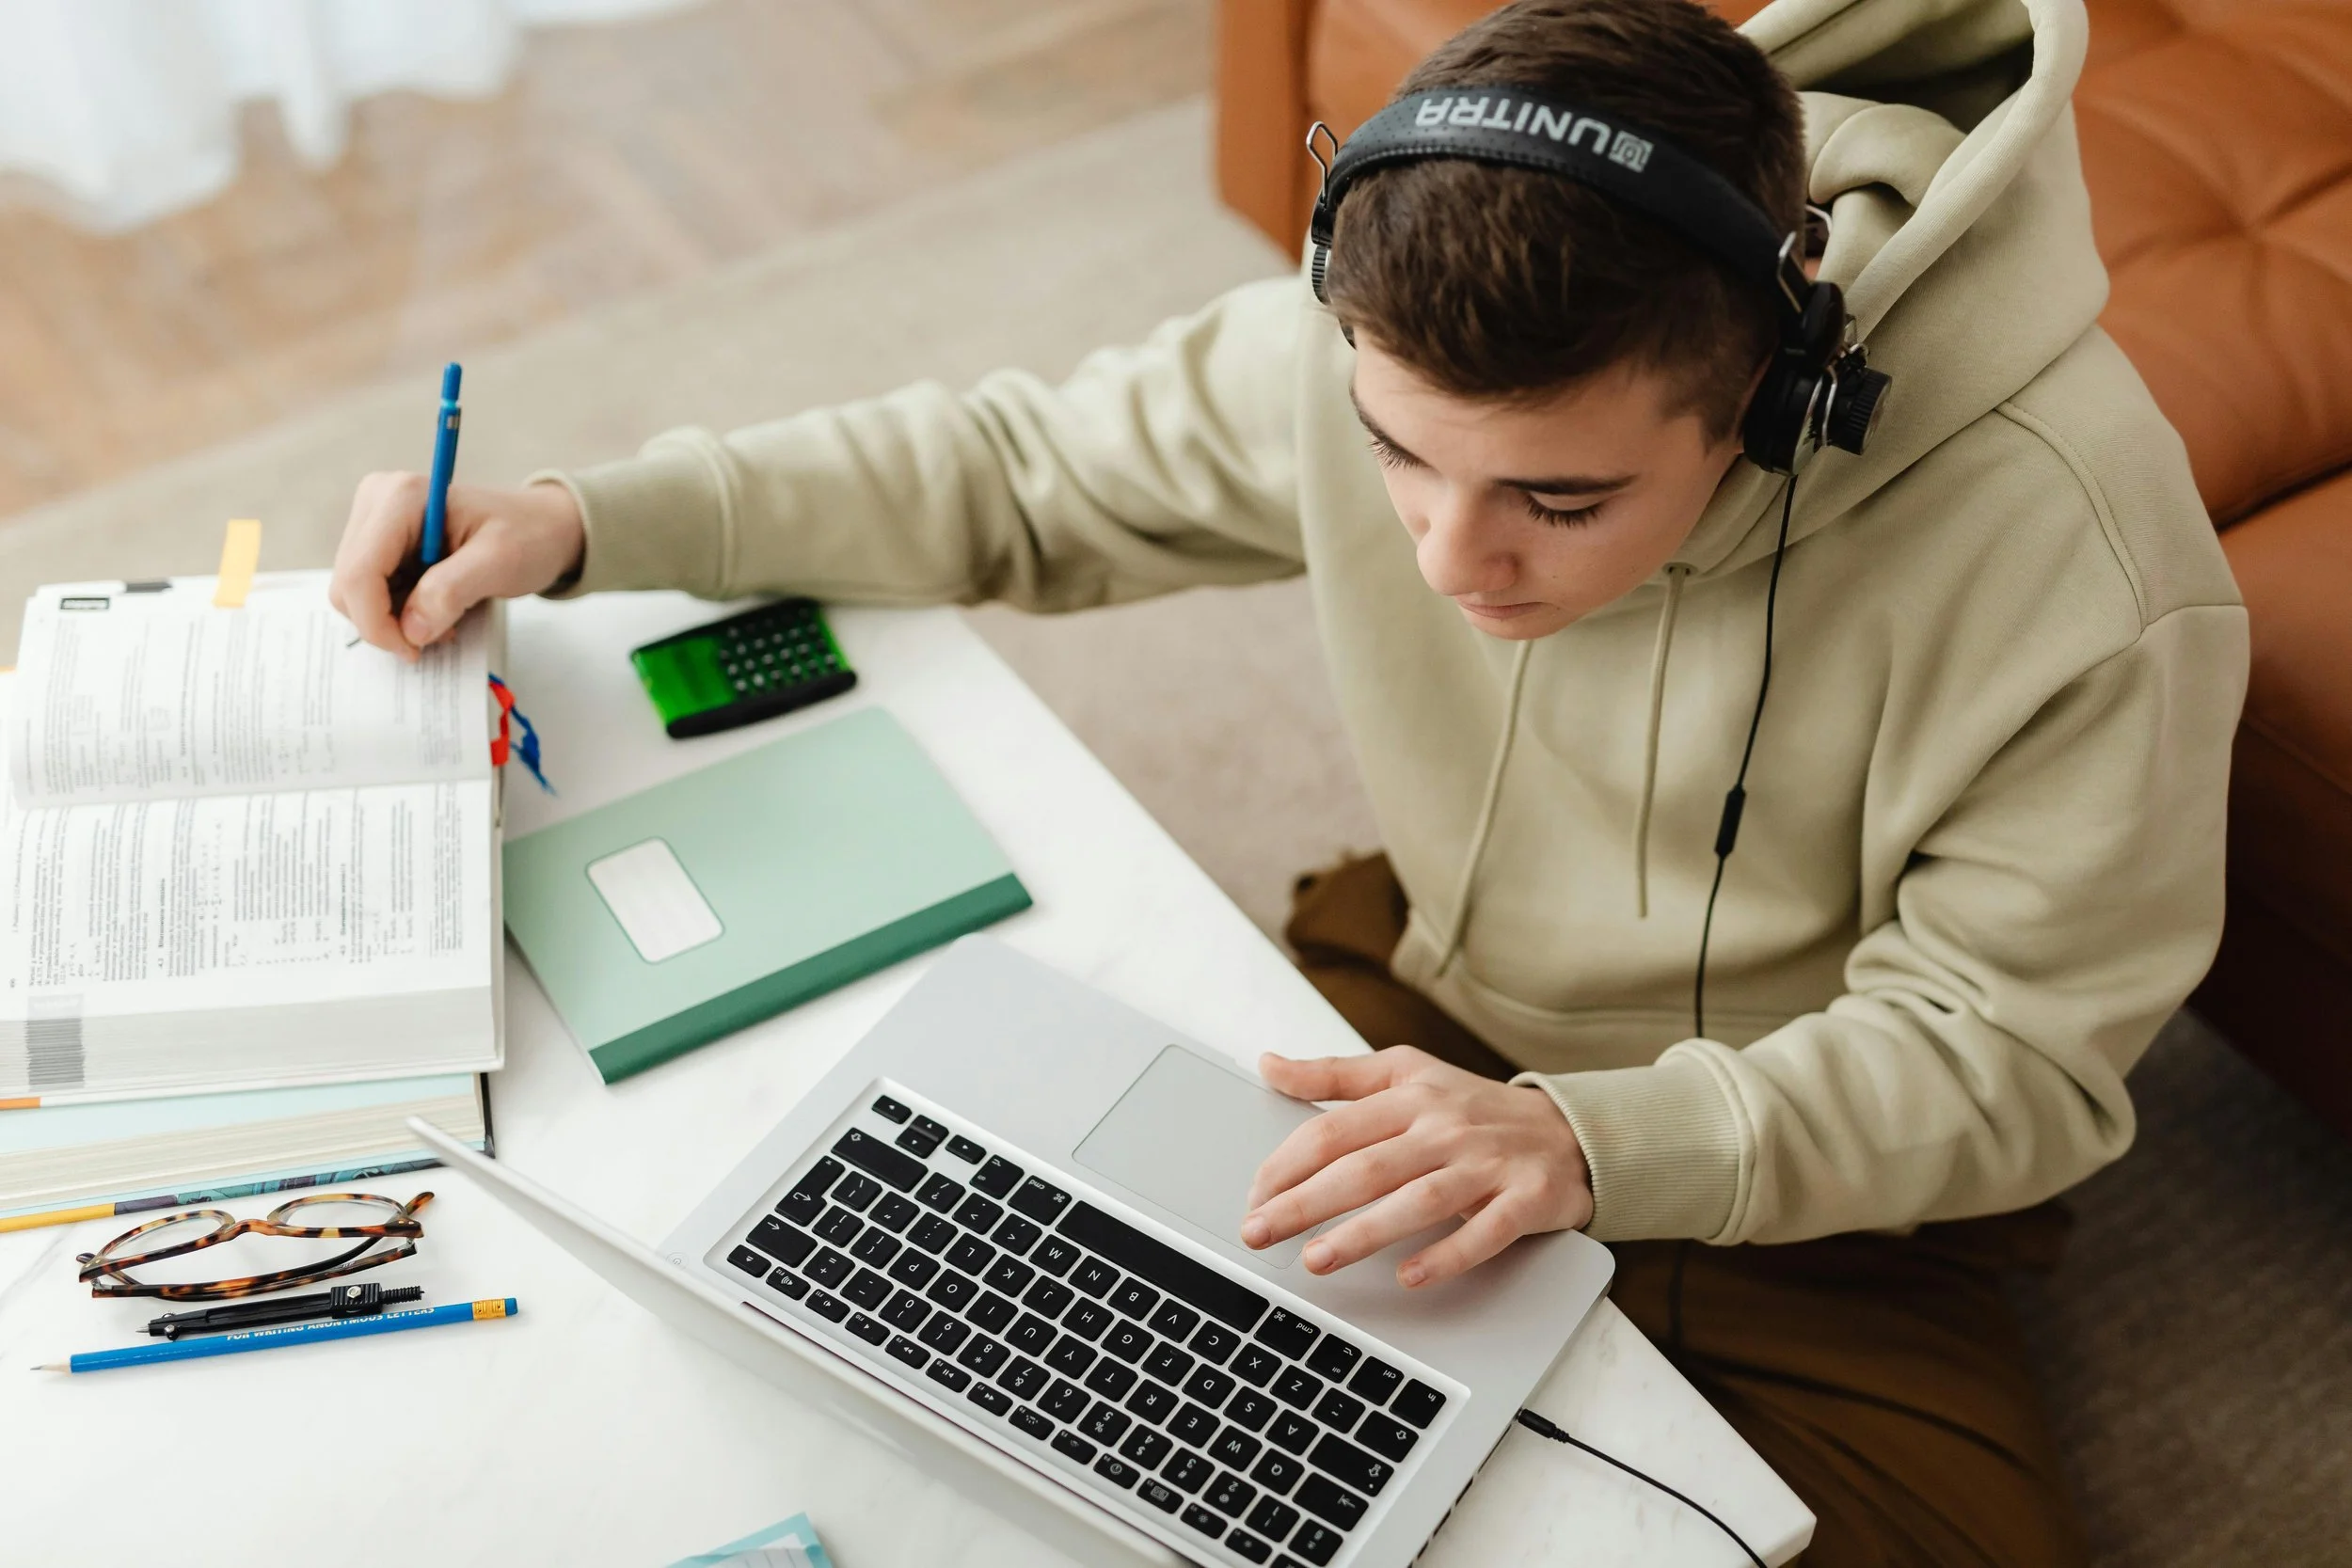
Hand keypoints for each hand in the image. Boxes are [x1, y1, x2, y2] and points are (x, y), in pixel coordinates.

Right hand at [329, 474, 585, 659]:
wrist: (543, 525)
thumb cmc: (529, 536)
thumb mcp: (500, 564)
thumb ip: (452, 592)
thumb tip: (410, 629)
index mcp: (401, 498)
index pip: (359, 573)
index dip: (377, 623)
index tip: (414, 650)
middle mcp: (377, 501)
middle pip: (347, 585)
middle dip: (386, 623)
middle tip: (438, 635)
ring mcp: (374, 519)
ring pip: (352, 592)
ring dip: (393, 618)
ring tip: (444, 618)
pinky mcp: (379, 540)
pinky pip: (367, 590)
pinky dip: (396, 610)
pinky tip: (434, 607)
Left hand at [1242, 1047, 1591, 1288]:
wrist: (1570, 1130)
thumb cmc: (1474, 1107)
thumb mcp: (1406, 1073)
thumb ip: (1335, 1075)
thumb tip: (1268, 1064)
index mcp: (1410, 1095)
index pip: (1335, 1129)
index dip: (1287, 1164)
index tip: (1253, 1196)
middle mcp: (1445, 1127)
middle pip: (1365, 1166)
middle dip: (1305, 1202)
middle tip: (1258, 1232)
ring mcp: (1487, 1164)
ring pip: (1419, 1200)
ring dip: (1364, 1232)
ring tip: (1316, 1260)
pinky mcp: (1526, 1199)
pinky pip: (1484, 1232)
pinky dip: (1447, 1255)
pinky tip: (1410, 1277)